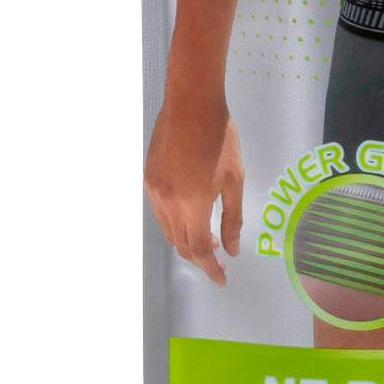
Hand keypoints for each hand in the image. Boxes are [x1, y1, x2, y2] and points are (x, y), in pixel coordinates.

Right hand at [145, 97, 243, 283]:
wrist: (191, 105)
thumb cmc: (220, 138)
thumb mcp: (235, 179)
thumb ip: (232, 218)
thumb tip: (232, 248)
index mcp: (192, 204)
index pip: (199, 249)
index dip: (211, 268)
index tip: (222, 278)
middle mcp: (167, 203)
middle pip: (181, 244)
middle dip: (199, 258)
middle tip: (218, 260)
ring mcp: (154, 191)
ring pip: (167, 230)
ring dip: (186, 239)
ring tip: (207, 236)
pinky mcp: (148, 179)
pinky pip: (159, 212)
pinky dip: (174, 221)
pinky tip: (189, 213)